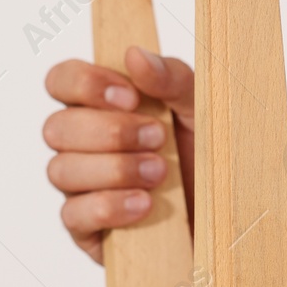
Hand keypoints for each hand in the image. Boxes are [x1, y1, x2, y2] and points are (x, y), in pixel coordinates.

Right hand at [42, 47, 194, 262]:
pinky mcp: (89, 230)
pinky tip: (143, 204)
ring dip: (114, 168)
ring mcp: (82, 188)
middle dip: (109, 132)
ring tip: (160, 172)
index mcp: (103, 108)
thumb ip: (172, 79)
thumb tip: (133, 55)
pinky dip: (109, 206)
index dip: (84, 84)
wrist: (230, 220)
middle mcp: (84, 146)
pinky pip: (73, 216)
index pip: (62, 81)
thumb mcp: (202, 112)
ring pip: (60, 170)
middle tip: (158, 138)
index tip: (129, 97)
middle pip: (56, 127)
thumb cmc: (210, 161)